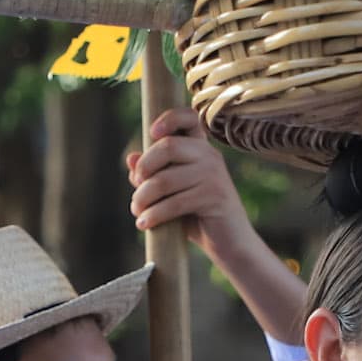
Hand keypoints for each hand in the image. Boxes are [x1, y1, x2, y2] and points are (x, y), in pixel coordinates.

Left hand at [127, 108, 259, 257]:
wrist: (230, 243)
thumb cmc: (197, 215)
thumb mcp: (171, 192)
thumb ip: (152, 174)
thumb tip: (131, 158)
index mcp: (201, 149)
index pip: (188, 118)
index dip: (168, 119)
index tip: (152, 133)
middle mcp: (210, 156)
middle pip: (168, 146)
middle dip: (144, 168)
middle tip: (137, 187)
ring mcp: (214, 176)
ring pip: (164, 180)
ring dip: (143, 198)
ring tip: (138, 211)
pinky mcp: (214, 197)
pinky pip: (174, 203)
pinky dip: (154, 215)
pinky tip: (144, 224)